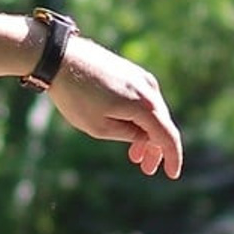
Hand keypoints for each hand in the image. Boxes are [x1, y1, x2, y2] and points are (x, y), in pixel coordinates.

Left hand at [48, 37, 184, 178]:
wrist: (60, 58)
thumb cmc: (76, 95)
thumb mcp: (99, 127)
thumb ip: (127, 135)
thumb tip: (144, 136)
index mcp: (144, 106)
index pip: (168, 136)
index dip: (172, 158)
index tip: (172, 174)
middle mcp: (149, 89)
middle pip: (161, 125)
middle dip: (155, 149)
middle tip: (146, 168)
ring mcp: (141, 78)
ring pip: (152, 113)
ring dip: (146, 135)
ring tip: (133, 154)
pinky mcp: (131, 72)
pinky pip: (143, 101)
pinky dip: (139, 119)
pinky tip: (128, 130)